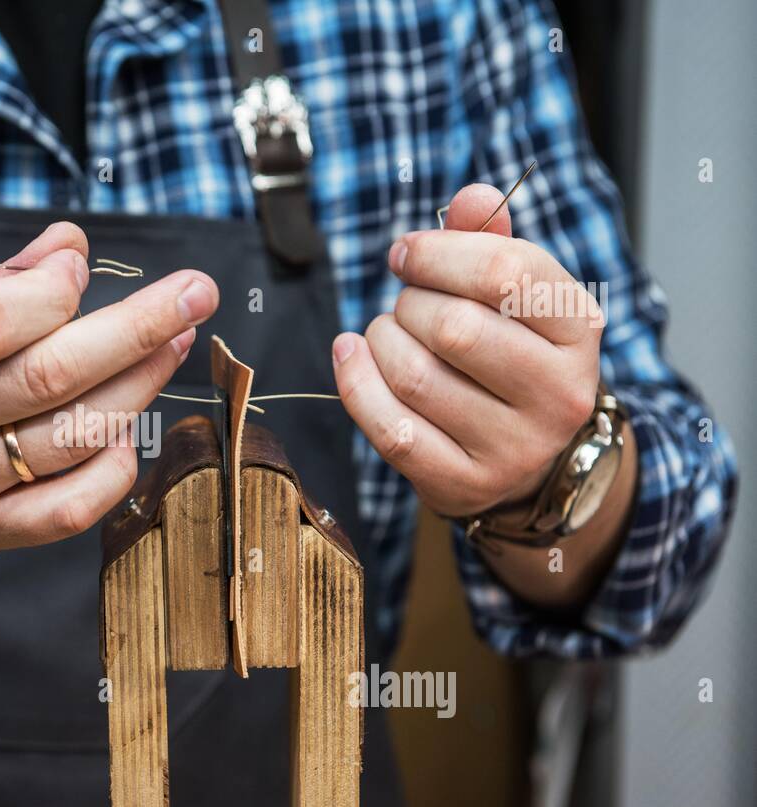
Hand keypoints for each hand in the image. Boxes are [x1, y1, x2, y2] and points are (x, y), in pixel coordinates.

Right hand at [0, 222, 217, 566]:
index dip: (56, 291)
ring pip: (71, 439)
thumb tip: (71, 248)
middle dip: (140, 328)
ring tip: (173, 346)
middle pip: (50, 376)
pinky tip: (127, 430)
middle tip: (196, 293)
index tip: (83, 270)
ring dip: (140, 386)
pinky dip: (112, 469)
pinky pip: (66, 511)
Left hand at [332, 184, 601, 516]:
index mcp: (579, 329)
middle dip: (409, 303)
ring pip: (415, 377)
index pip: (506, 271)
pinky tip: (352, 356)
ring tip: (388, 334)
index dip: (438, 252)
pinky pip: (390, 428)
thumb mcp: (514, 294)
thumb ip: (490, 238)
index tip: (405, 255)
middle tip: (405, 304)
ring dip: (381, 341)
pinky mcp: (464, 484)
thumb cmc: (508, 354)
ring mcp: (515, 447)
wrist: (523, 455)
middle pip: (453, 327)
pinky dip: (357, 383)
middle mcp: (560, 393)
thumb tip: (471, 197)